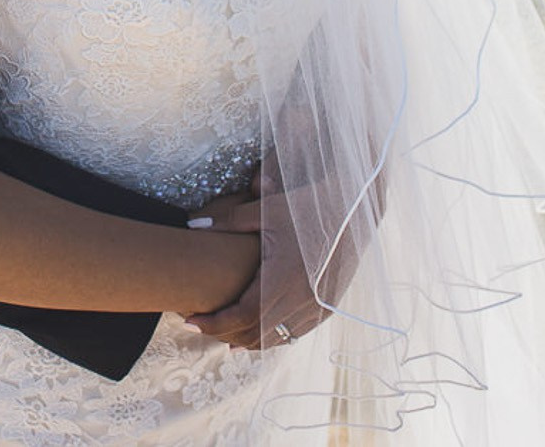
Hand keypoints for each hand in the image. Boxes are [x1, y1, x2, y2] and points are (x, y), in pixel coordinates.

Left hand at [182, 193, 331, 351]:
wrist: (355, 209)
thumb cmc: (309, 206)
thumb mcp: (267, 209)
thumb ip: (229, 220)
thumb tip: (193, 225)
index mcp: (283, 279)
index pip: (242, 315)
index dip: (214, 323)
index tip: (190, 321)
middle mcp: (301, 300)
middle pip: (255, 333)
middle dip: (224, 333)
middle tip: (200, 325)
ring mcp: (317, 307)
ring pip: (276, 338)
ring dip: (248, 339)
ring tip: (223, 334)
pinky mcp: (328, 307)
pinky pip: (295, 333)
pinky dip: (273, 336)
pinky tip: (259, 332)